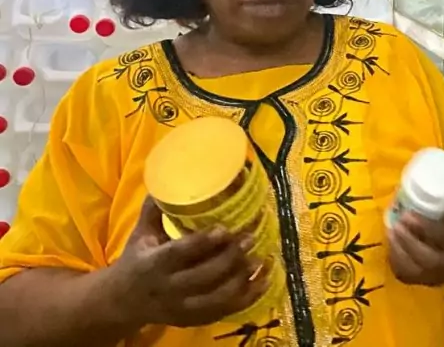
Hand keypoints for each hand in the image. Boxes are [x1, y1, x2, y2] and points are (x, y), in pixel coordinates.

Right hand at [105, 197, 268, 328]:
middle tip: (250, 238)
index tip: (224, 228)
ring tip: (260, 259)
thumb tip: (168, 178)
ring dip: (241, 279)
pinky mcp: (194, 320)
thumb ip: (155, 209)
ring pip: (216, 299)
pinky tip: (265, 280)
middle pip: (203, 277)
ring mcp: (182, 308)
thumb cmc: (136, 260)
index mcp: (152, 265)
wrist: (123, 302)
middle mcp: (168, 289)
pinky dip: (248, 297)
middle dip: (229, 258)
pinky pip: (225, 312)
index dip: (202, 242)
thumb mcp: (141, 234)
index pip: (179, 254)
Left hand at [388, 211, 443, 285]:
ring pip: (421, 274)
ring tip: (392, 236)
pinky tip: (395, 250)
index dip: (422, 226)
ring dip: (401, 256)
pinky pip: (419, 278)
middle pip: (429, 259)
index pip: (443, 237)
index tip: (406, 214)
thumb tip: (416, 192)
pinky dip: (404, 265)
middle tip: (396, 226)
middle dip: (408, 243)